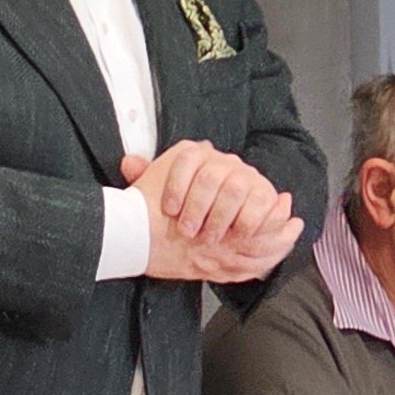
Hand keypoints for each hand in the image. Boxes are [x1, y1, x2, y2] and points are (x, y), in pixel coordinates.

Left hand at [125, 141, 282, 243]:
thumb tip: (129, 163)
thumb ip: (146, 178)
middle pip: (211, 175)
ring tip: (209, 238)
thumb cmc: (185, 211)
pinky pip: (259, 203)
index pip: (186, 158)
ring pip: (234, 188)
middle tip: (188, 232)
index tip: (169, 210)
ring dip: (220, 218)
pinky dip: (247, 222)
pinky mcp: (265, 194)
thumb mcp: (161, 195)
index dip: (176, 186)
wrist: (217, 228)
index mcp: (197, 156)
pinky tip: (235, 235)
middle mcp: (224, 162)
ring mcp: (247, 176)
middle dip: (198, 208)